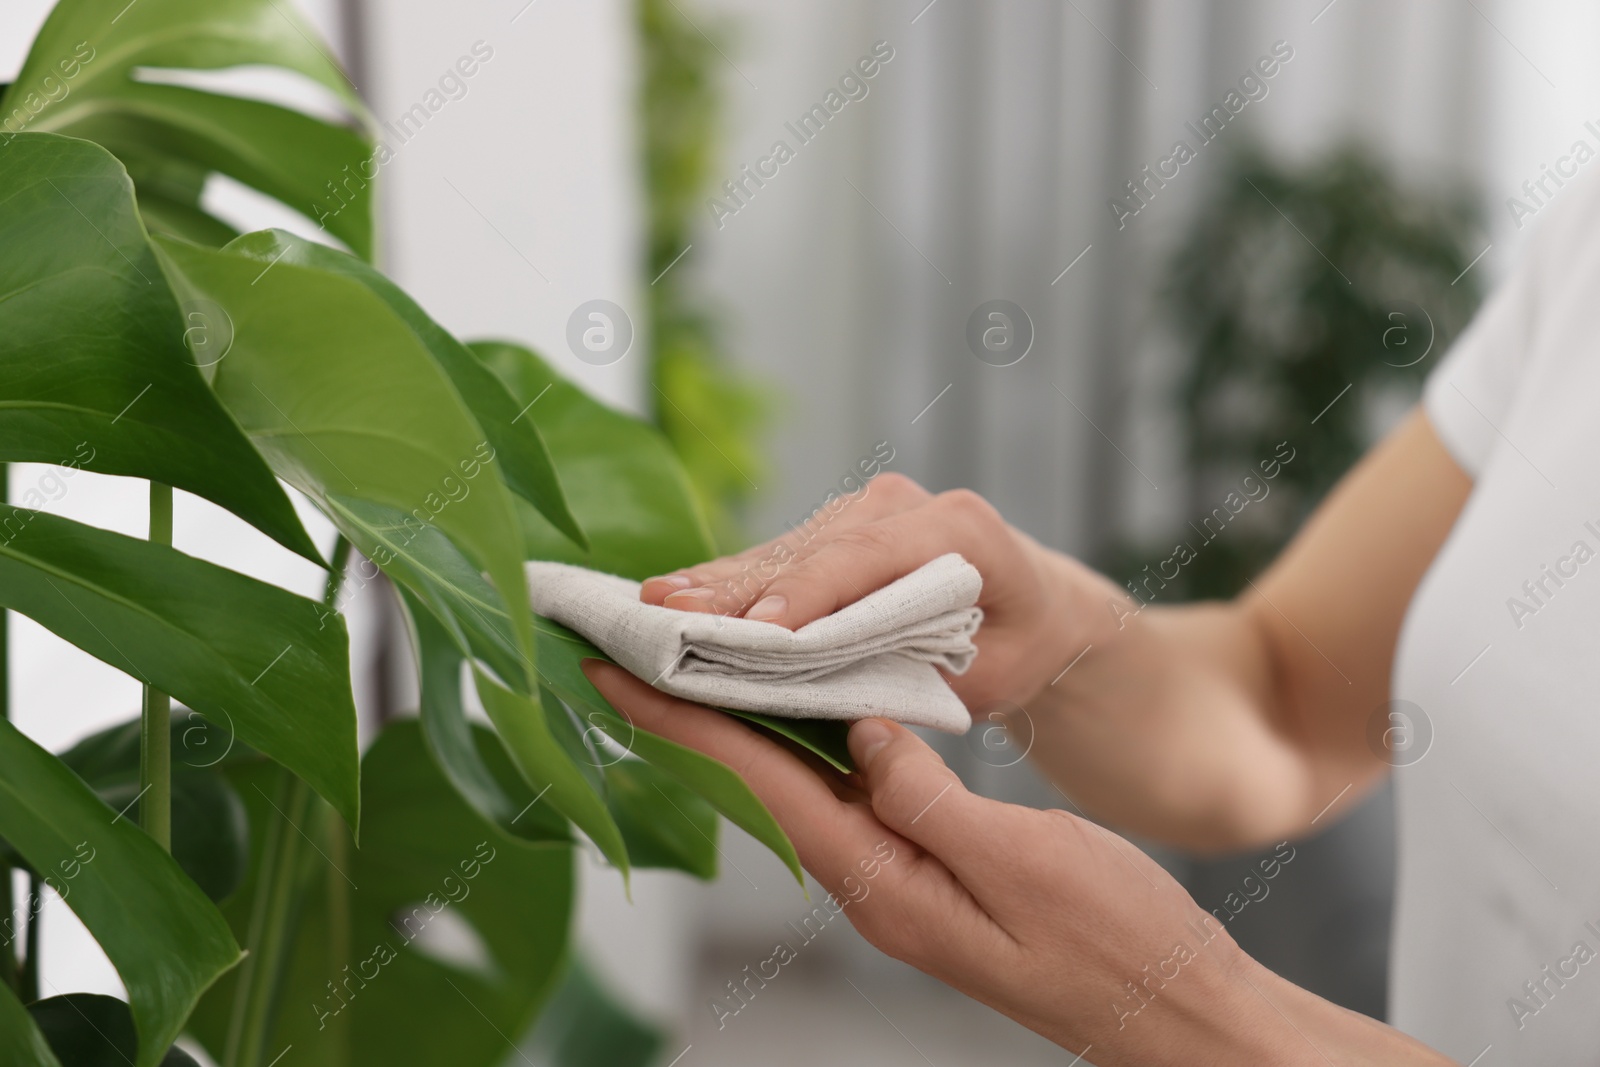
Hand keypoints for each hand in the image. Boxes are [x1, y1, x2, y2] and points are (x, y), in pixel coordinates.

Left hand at [582, 662, 1323, 1064]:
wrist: (1169, 1009)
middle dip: (690, 714)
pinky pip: (847, 791)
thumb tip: (860, 733)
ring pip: (797, 783)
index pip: (758, 784)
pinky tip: (806, 704)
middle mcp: (874, 880)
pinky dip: (810, 739)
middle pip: (758, 783)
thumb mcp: (1025, 861)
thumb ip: (931, 800)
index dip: (683, 723)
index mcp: (884, 881)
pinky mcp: (929, 865)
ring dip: (741, 721)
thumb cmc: (1113, 942)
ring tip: (694, 659)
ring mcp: (899, 876)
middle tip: (633, 648)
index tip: (615, 672)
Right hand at [638, 473, 1114, 710]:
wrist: (1034, 607)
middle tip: (670, 614)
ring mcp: (863, 510)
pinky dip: (730, 583)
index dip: (809, 594)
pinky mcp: (833, 528)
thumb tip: (834, 694)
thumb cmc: (1016, 645)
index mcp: (958, 530)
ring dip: (718, 584)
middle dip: (739, 589)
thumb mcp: (988, 675)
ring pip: (783, 550)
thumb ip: (917, 675)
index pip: (869, 559)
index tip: (758, 629)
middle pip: (813, 550)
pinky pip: (778, 556)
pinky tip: (674, 599)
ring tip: (653, 607)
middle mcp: (902, 505)